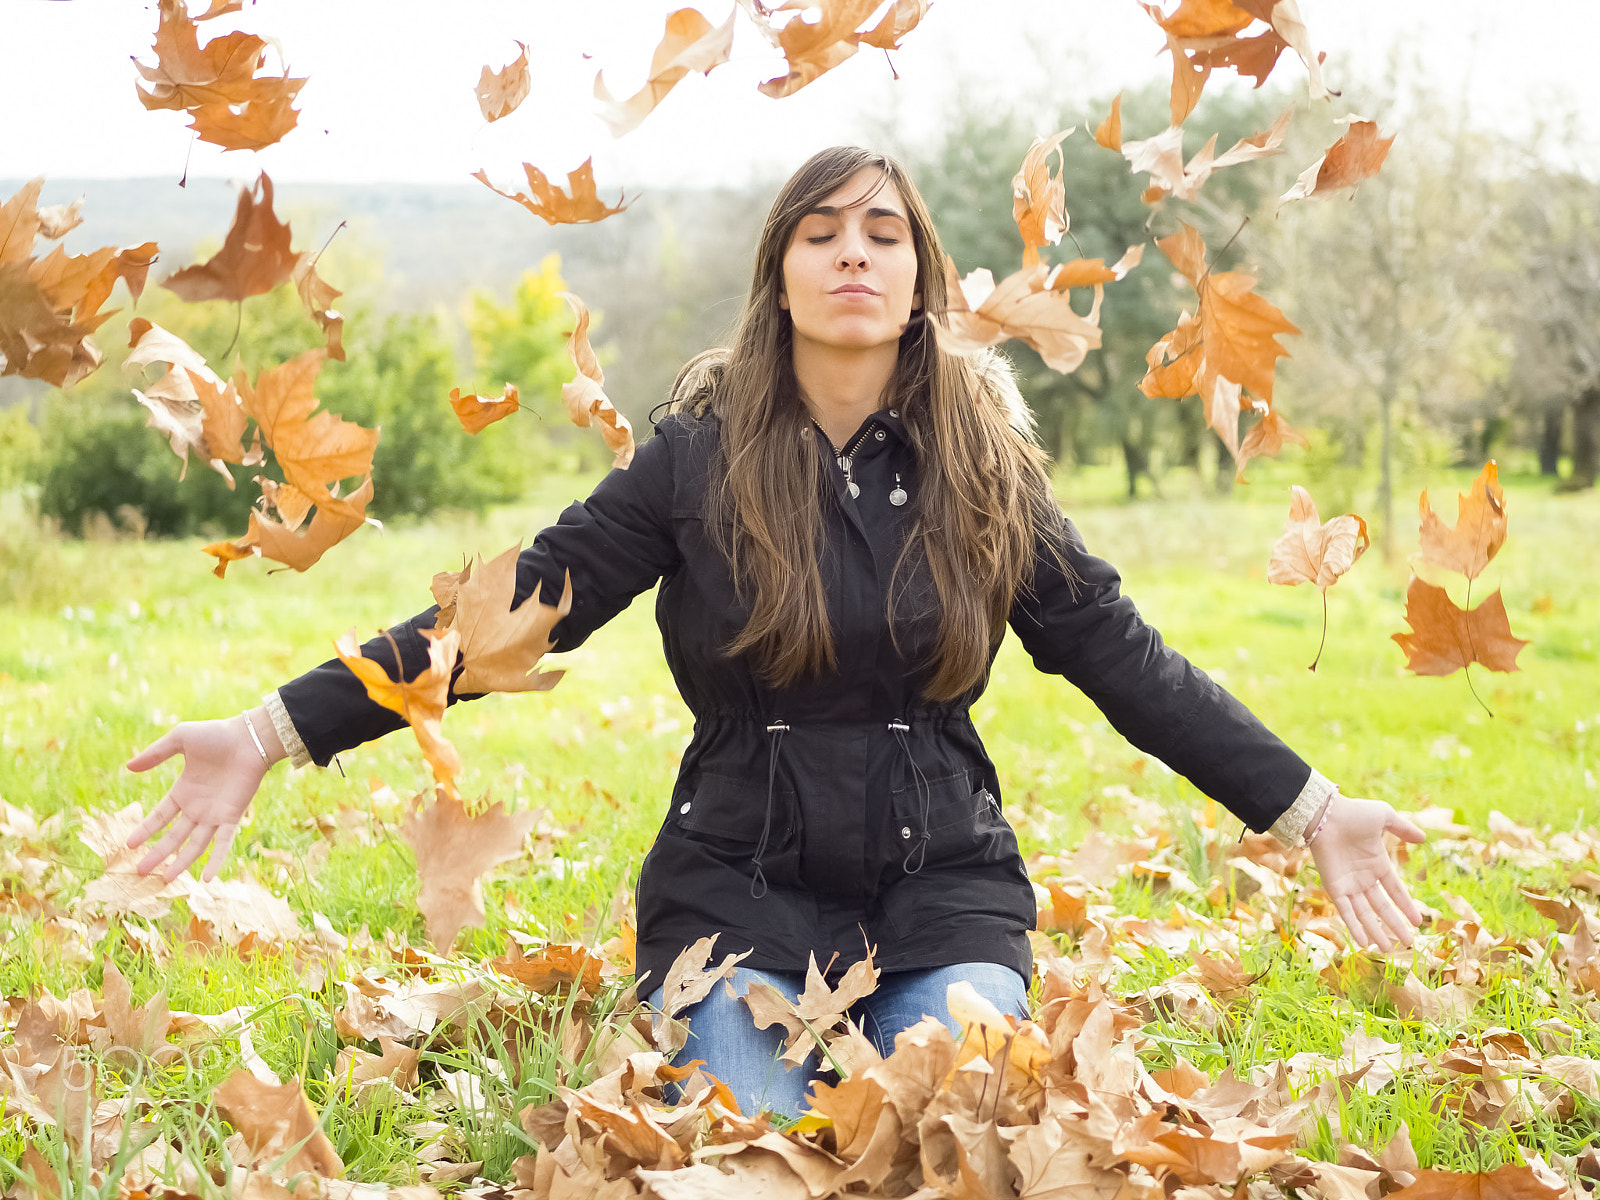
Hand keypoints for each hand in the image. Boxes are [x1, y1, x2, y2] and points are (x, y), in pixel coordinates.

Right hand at [123, 713, 277, 881]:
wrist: (250, 737)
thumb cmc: (217, 734)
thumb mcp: (180, 739)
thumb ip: (155, 754)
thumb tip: (128, 767)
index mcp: (183, 792)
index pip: (159, 817)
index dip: (144, 831)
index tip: (129, 846)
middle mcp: (197, 807)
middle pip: (174, 837)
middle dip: (157, 854)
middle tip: (139, 872)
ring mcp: (215, 814)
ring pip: (194, 845)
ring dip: (180, 863)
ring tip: (164, 880)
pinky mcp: (233, 816)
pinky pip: (223, 842)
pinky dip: (216, 860)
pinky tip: (207, 878)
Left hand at [1310, 792, 1425, 951]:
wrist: (1325, 814)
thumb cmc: (1353, 813)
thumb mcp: (1384, 816)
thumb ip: (1403, 828)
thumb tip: (1423, 838)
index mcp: (1376, 863)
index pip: (1395, 890)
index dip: (1406, 906)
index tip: (1418, 921)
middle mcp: (1363, 877)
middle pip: (1382, 907)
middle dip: (1394, 925)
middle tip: (1408, 943)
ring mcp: (1348, 884)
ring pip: (1365, 914)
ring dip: (1376, 931)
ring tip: (1389, 950)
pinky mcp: (1334, 888)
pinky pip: (1346, 911)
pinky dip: (1355, 926)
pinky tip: (1364, 942)